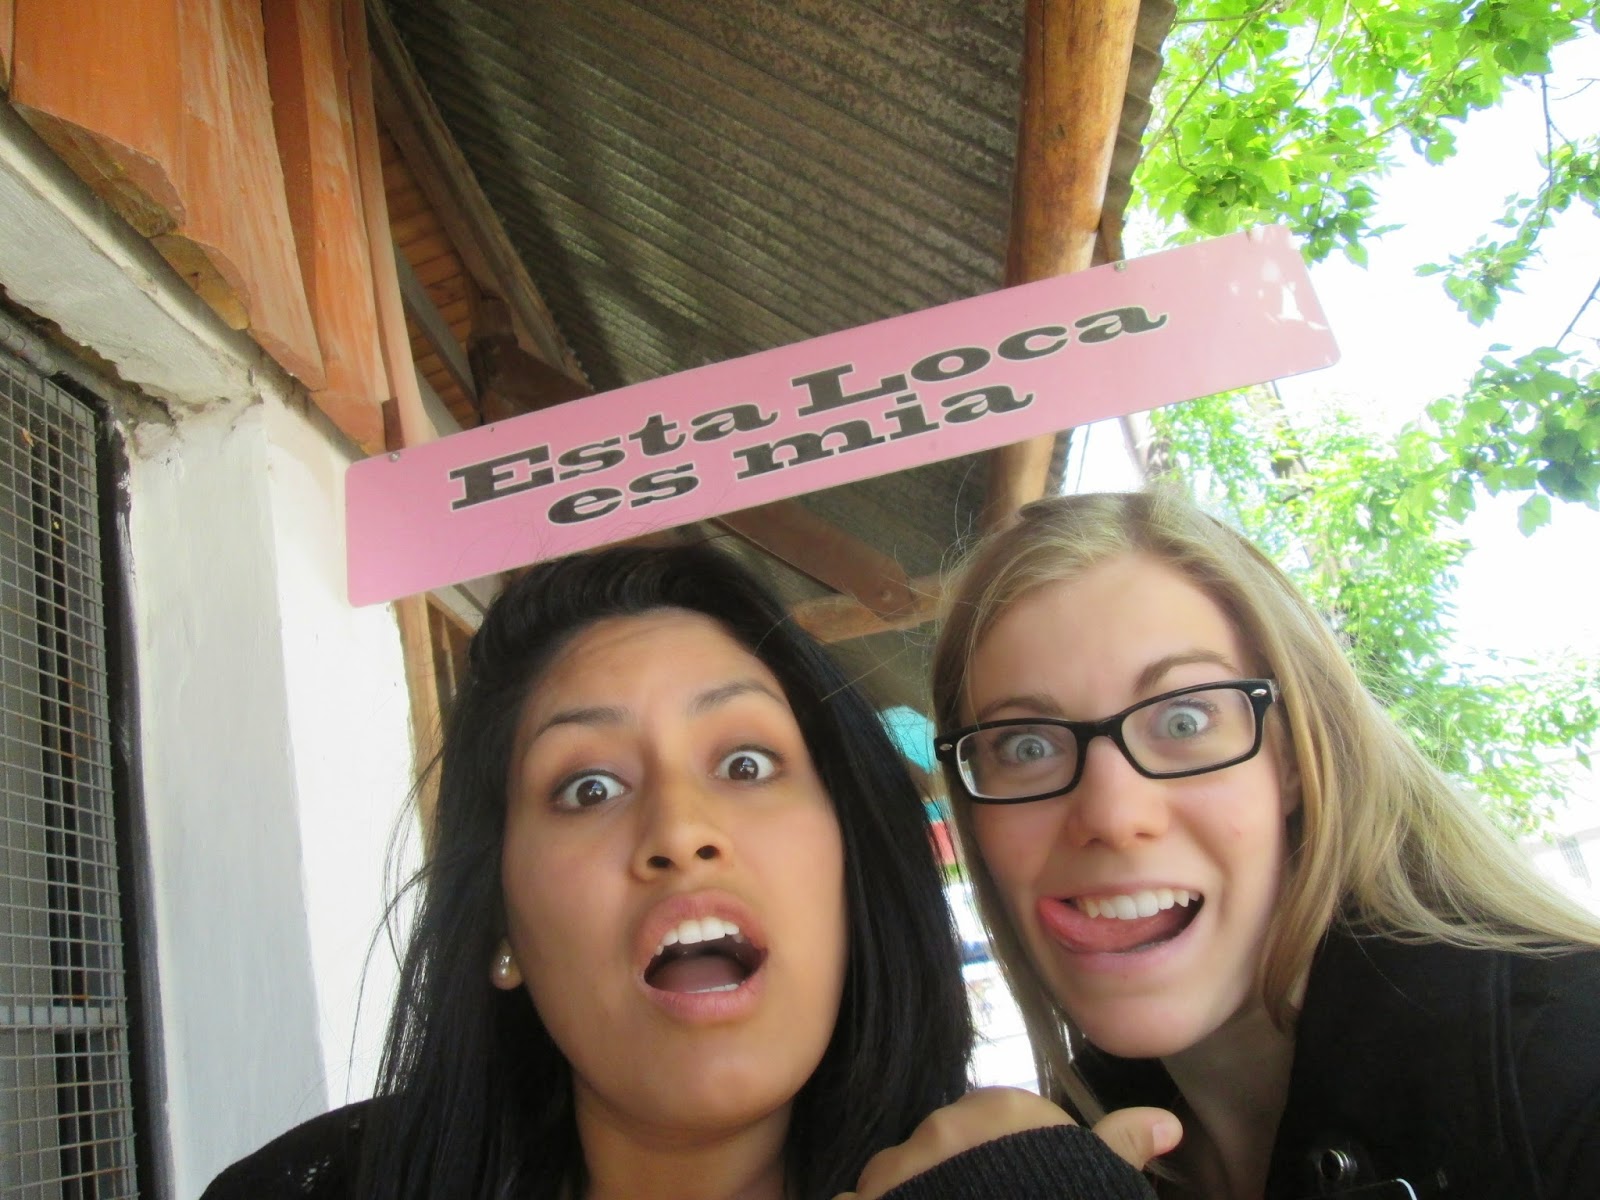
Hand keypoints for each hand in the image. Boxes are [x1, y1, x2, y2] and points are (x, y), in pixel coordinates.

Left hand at [835, 1087, 1179, 1198]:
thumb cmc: (1056, 1195)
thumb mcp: (1098, 1178)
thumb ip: (1122, 1144)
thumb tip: (1166, 1122)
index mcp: (997, 1110)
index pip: (991, 1126)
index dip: (1002, 1165)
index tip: (1013, 1189)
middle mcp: (941, 1125)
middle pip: (943, 1149)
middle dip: (954, 1180)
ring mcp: (901, 1162)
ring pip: (898, 1174)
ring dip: (910, 1197)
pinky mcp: (868, 1198)